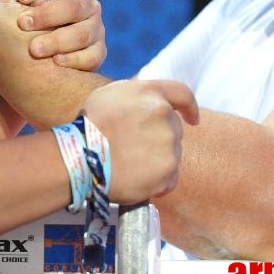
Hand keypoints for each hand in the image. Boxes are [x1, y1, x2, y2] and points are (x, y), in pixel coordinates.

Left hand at [16, 0, 105, 70]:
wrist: (21, 69)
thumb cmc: (12, 28)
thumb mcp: (3, 3)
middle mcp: (84, 4)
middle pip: (73, 6)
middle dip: (47, 15)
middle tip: (22, 24)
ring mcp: (93, 28)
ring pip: (84, 33)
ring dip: (57, 40)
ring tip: (34, 49)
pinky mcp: (97, 52)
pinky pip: (93, 55)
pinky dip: (75, 59)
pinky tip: (56, 61)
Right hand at [82, 79, 198, 203]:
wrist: (81, 157)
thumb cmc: (89, 126)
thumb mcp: (109, 94)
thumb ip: (136, 94)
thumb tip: (149, 101)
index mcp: (149, 92)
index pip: (182, 94)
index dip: (190, 107)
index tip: (193, 119)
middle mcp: (164, 114)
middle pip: (174, 127)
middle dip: (159, 137)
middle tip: (135, 148)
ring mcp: (168, 143)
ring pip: (172, 152)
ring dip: (157, 159)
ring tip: (130, 165)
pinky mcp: (168, 169)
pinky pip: (170, 177)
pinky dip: (158, 181)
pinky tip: (138, 180)